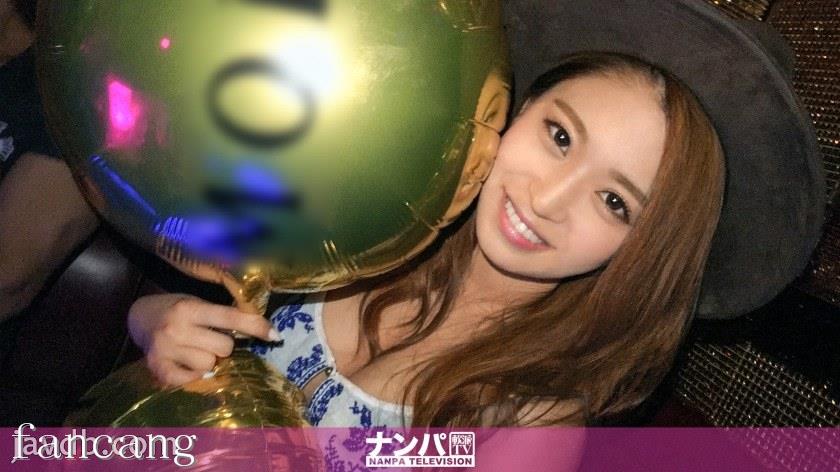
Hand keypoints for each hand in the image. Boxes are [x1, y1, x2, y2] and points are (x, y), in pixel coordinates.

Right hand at [128, 293, 279, 385]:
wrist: (139, 317)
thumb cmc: (177, 310)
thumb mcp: (198, 304)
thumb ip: (223, 316)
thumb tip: (261, 331)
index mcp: (190, 308)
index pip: (230, 318)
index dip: (255, 326)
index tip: (275, 335)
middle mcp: (177, 328)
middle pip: (224, 347)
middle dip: (224, 345)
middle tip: (210, 339)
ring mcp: (165, 350)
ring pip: (209, 365)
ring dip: (208, 360)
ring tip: (194, 350)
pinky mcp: (158, 369)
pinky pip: (191, 380)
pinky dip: (194, 374)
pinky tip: (186, 363)